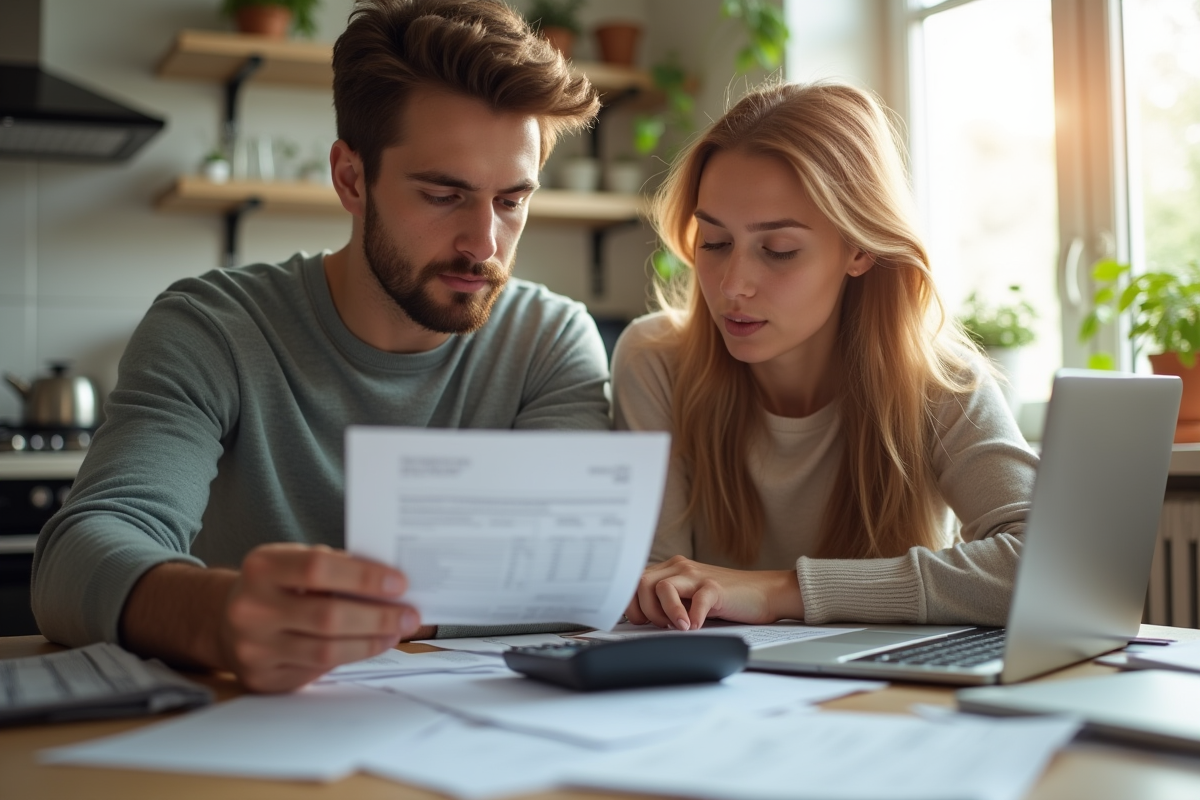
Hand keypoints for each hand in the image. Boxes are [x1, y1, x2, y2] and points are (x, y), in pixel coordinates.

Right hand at [220, 543, 421, 691]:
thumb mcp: (293, 562)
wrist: (224, 620)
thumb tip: (390, 584)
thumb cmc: (275, 586)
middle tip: (410, 615)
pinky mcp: (262, 677)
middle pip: (327, 616)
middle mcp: (251, 608)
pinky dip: (350, 658)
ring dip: (370, 643)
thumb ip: (334, 568)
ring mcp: (253, 647)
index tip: (399, 583)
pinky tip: (370, 646)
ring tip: (396, 632)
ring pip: (326, 651)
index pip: (319, 568)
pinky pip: (316, 671)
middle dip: (378, 617)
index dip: (364, 576)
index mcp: (261, 568)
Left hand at [625, 555, 803, 630]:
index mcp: (671, 570)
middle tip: (656, 626)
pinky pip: (696, 599)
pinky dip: (691, 617)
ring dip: (662, 613)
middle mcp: (680, 568)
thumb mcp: (689, 600)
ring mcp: (698, 576)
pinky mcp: (715, 587)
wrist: (764, 593)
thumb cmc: (726, 601)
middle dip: (642, 609)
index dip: (629, 603)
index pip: (634, 581)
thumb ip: (667, 603)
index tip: (637, 621)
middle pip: (641, 582)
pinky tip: (694, 627)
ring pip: (662, 588)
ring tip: (675, 627)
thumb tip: (638, 621)